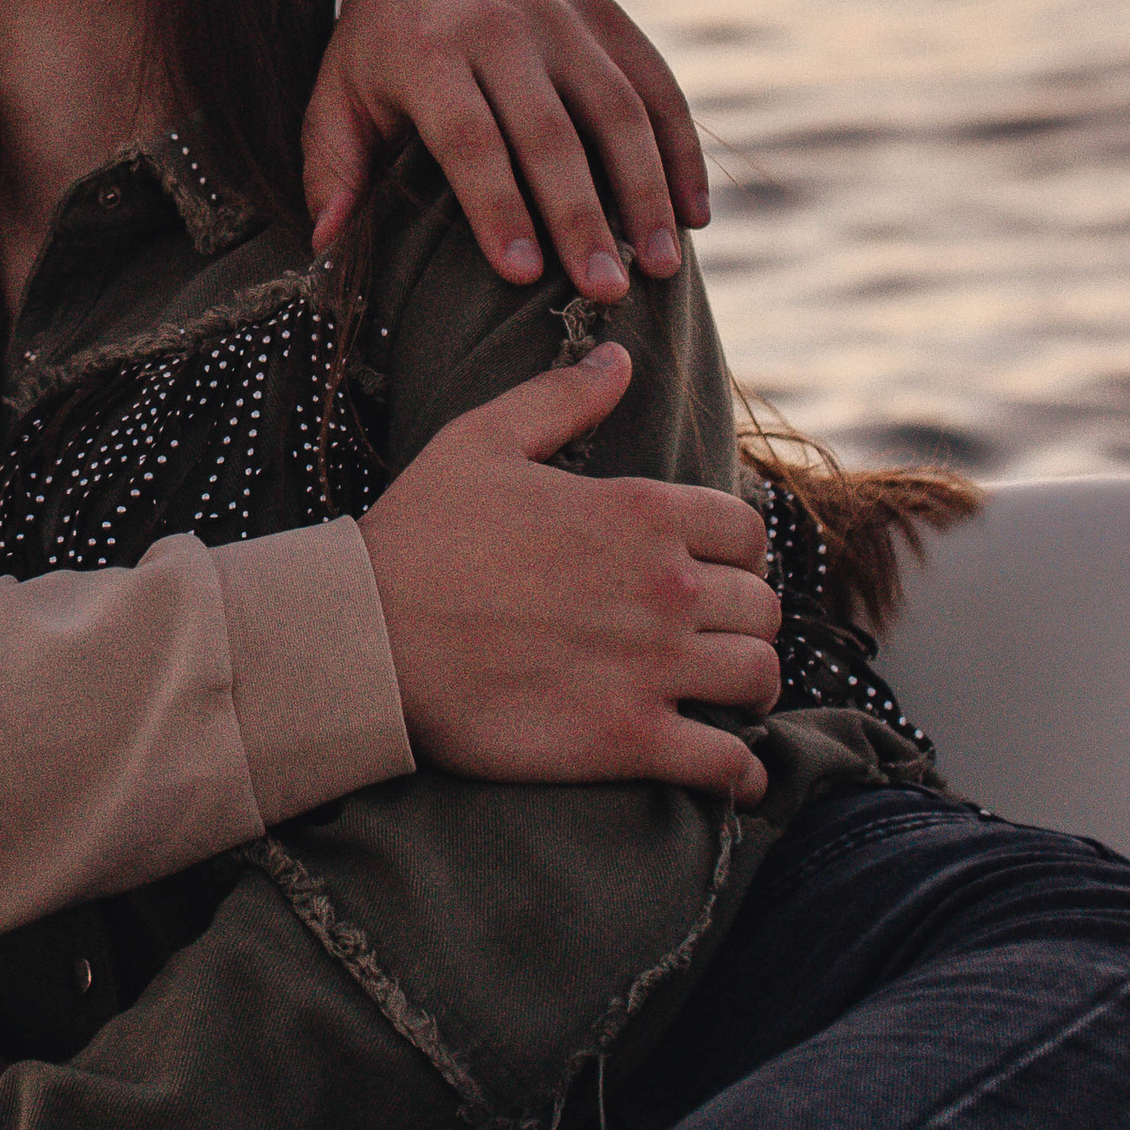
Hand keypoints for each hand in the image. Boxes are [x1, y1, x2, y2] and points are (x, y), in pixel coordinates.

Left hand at [304, 0, 709, 301]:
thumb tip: (328, 244)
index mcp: (426, 51)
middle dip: (580, 217)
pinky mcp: (606, 16)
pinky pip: (657, 85)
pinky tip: (693, 214)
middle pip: (550, 131)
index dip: (497, 207)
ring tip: (659, 265)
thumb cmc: (377, 54)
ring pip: (617, 109)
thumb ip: (332, 170)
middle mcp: (500, 27)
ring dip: (646, 191)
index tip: (523, 276)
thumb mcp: (336, 101)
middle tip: (604, 290)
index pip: (469, 137)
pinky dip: (681, 150)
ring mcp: (562, 16)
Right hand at [358, 345, 781, 799]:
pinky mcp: (631, 739)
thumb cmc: (419, 534)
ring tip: (726, 696)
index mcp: (640, 512)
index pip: (746, 530)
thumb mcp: (483, 440)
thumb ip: (562, 398)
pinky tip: (734, 774)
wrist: (368, 636)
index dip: (735, 552)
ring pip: (759, 676)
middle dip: (743, 619)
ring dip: (750, 688)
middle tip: (713, 636)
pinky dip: (741, 774)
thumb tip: (619, 356)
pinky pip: (727, 764)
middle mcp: (665, 586)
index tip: (711, 571)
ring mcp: (654, 665)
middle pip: (762, 606)